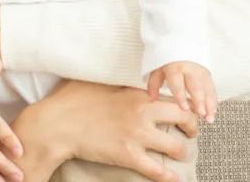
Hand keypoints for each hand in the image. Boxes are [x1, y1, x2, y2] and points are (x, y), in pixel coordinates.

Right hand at [19, 81, 196, 181]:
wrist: (57, 124)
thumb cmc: (72, 102)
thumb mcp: (98, 83)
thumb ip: (116, 82)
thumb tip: (119, 77)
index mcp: (136, 93)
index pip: (173, 95)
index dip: (184, 103)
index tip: (188, 108)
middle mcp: (142, 112)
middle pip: (184, 118)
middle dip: (192, 127)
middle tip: (190, 132)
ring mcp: (136, 135)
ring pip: (177, 147)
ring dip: (183, 152)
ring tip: (182, 154)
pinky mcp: (128, 155)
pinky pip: (157, 170)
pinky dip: (168, 177)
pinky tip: (174, 179)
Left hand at [147, 61, 217, 122]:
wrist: (178, 38)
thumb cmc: (166, 54)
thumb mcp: (156, 66)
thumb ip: (154, 83)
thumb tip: (151, 99)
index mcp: (175, 67)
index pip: (178, 84)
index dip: (181, 97)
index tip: (185, 108)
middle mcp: (190, 69)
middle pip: (195, 87)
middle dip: (199, 101)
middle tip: (201, 113)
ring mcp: (200, 71)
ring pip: (206, 89)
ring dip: (209, 104)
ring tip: (209, 118)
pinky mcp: (207, 73)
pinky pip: (211, 88)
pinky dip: (213, 100)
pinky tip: (213, 111)